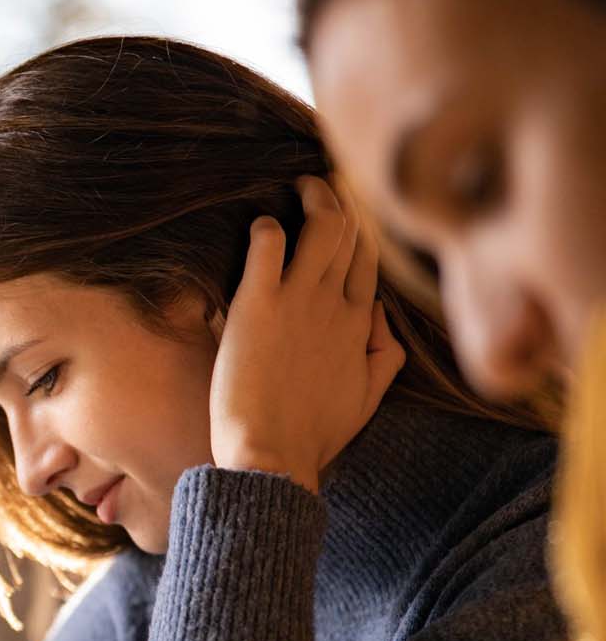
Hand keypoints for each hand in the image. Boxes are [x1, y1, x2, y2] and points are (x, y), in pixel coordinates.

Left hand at [210, 174, 404, 491]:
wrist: (273, 455)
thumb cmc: (313, 435)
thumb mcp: (367, 397)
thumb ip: (383, 354)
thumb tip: (381, 317)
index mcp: (359, 325)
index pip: (368, 263)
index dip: (362, 233)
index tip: (350, 213)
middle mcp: (335, 306)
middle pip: (349, 237)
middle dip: (339, 204)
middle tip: (320, 184)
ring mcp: (299, 302)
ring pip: (320, 230)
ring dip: (313, 201)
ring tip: (300, 186)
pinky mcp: (258, 305)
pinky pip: (268, 247)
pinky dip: (266, 229)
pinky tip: (262, 225)